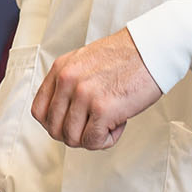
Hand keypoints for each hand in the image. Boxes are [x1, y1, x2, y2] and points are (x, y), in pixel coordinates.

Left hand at [31, 29, 161, 150]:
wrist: (153, 49)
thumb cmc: (126, 57)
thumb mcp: (84, 62)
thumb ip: (69, 84)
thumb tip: (62, 114)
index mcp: (60, 69)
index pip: (39, 111)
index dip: (55, 124)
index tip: (72, 124)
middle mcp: (67, 80)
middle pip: (54, 129)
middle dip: (76, 134)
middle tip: (95, 125)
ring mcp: (83, 94)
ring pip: (72, 139)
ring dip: (93, 137)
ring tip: (109, 121)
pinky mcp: (102, 109)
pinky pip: (93, 142)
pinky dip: (107, 140)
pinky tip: (119, 123)